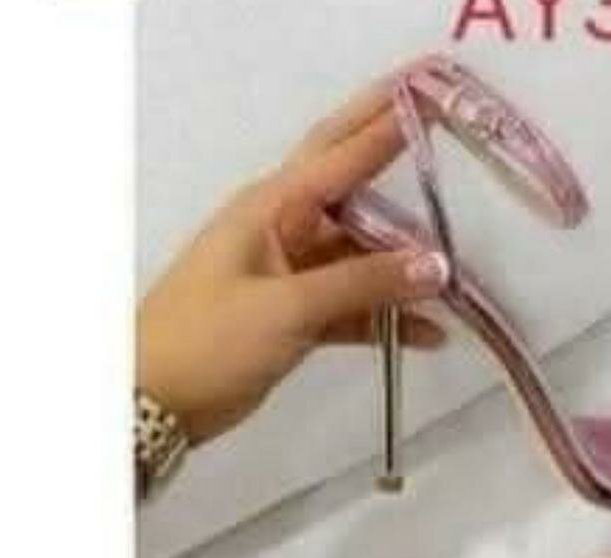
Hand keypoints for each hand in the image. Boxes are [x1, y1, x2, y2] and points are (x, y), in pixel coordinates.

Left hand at [136, 75, 448, 443]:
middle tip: (449, 151)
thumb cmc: (207, 340)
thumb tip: (436, 266)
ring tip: (458, 282)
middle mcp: (285, 229)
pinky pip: (353, 305)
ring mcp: (292, 273)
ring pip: (361, 256)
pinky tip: (427, 333)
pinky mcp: (296, 315)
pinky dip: (386, 317)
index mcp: (271, 207)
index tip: (430, 100)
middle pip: (353, 191)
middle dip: (397, 172)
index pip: (340, 154)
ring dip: (403, 268)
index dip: (385, 126)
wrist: (153, 403)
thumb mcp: (287, 307)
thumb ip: (363, 283)